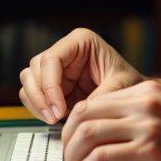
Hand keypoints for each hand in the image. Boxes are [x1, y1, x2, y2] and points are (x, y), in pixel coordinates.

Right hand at [18, 28, 144, 123]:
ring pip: (28, 81)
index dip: (49, 85)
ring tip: (54, 119)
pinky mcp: (52, 85)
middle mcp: (64, 51)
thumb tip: (80, 109)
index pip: (51, 59)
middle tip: (54, 117)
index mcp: (80, 42)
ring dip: (36, 102)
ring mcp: (56, 69)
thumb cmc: (129, 82)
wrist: (131, 95)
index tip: (59, 109)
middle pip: (34, 69)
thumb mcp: (122, 85)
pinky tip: (54, 118)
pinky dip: (38, 108)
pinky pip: (32, 95)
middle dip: (40, 96)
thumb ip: (102, 95)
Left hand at [60, 80, 160, 160]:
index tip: (73, 149)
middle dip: (67, 144)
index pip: (93, 103)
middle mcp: (145, 103)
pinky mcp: (148, 151)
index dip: (74, 128)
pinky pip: (98, 160)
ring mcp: (147, 125)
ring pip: (84, 137)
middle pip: (82, 116)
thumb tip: (109, 142)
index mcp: (149, 92)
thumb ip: (142, 121)